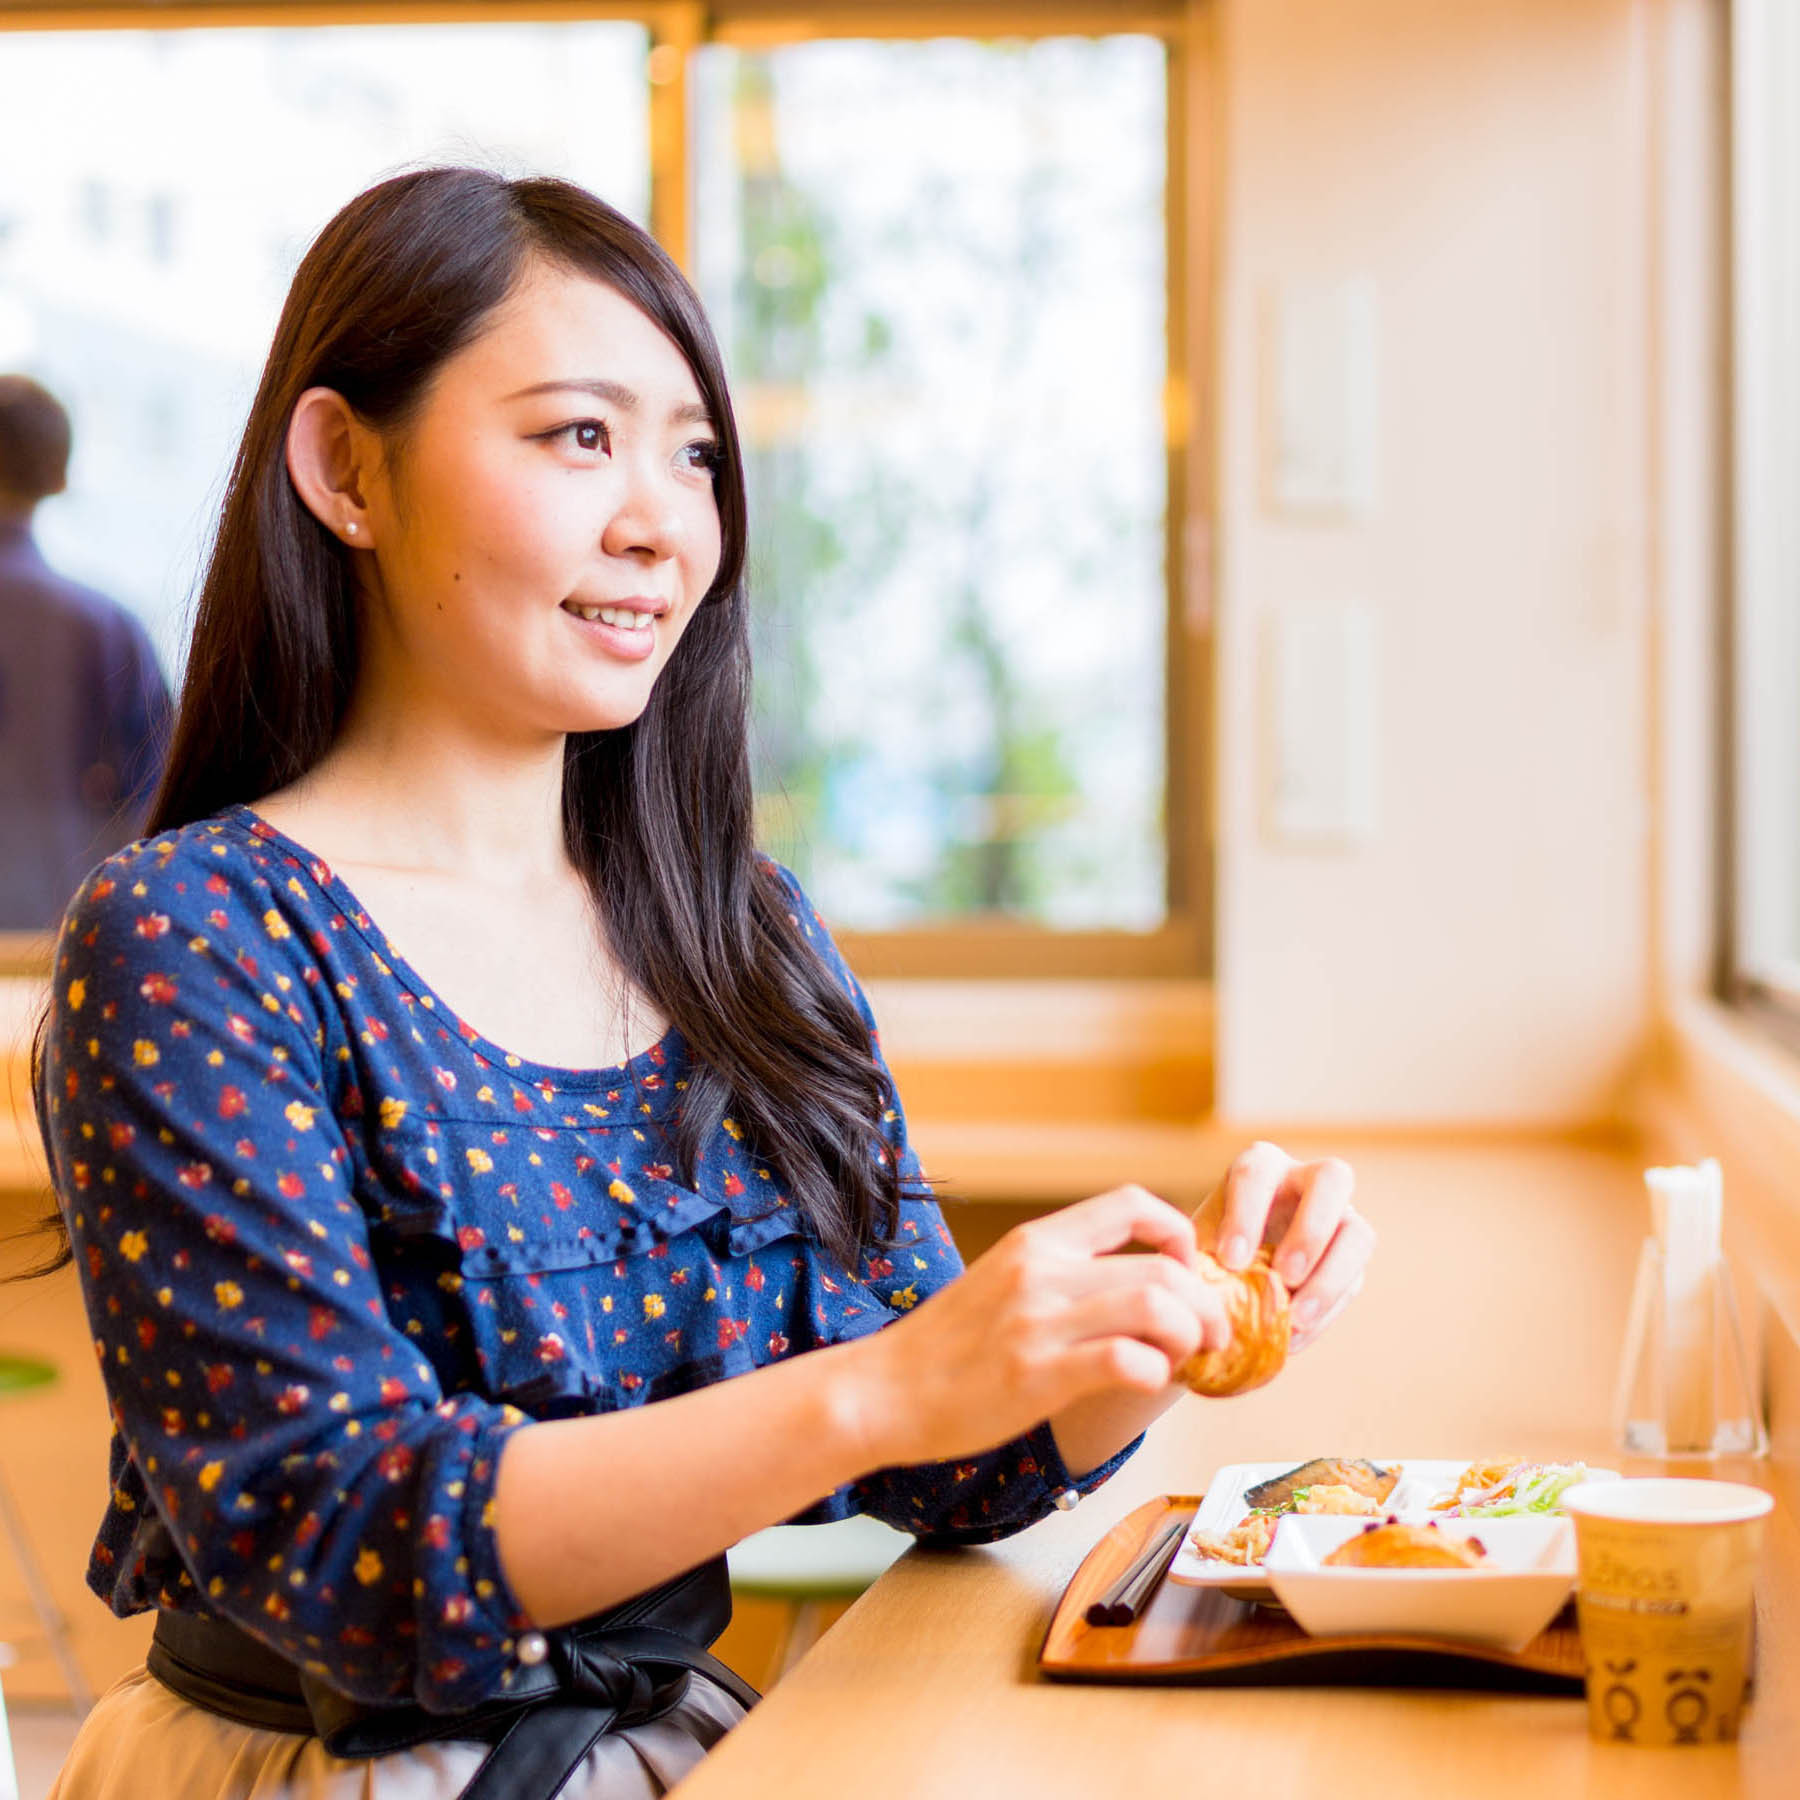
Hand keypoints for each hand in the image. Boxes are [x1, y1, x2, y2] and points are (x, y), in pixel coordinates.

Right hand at [844, 1186, 1229, 1467]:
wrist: (883, 1390)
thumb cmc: (945, 1347)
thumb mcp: (1002, 1282)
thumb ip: (1060, 1274)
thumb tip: (1132, 1283)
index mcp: (1036, 1241)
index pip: (1131, 1203)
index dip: (1177, 1232)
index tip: (1187, 1269)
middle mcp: (1041, 1270)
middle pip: (1162, 1268)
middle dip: (1205, 1305)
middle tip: (1211, 1336)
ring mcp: (1039, 1321)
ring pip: (1156, 1308)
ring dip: (1189, 1338)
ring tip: (1182, 1361)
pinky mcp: (1038, 1375)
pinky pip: (1127, 1361)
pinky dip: (1155, 1374)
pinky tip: (1145, 1384)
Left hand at [1192, 1142, 1372, 1350]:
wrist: (1230, 1276)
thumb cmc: (1208, 1251)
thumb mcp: (1197, 1247)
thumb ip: (1197, 1259)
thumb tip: (1195, 1288)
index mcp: (1260, 1166)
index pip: (1258, 1173)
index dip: (1246, 1215)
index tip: (1230, 1261)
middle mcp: (1307, 1180)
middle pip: (1332, 1179)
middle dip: (1310, 1230)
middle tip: (1283, 1275)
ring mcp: (1339, 1217)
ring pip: (1358, 1233)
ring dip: (1330, 1277)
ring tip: (1295, 1316)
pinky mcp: (1351, 1258)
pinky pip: (1354, 1279)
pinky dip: (1326, 1310)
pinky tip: (1296, 1335)